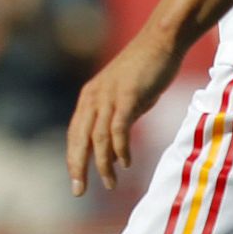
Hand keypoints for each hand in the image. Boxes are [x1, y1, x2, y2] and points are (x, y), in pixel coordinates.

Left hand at [66, 30, 182, 195]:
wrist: (159, 43)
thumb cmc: (143, 72)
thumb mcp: (123, 99)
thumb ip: (114, 120)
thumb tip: (111, 150)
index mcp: (89, 97)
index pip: (75, 133)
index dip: (74, 158)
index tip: (76, 181)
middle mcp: (94, 97)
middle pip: (79, 137)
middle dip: (78, 166)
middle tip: (79, 190)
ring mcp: (109, 95)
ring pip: (98, 137)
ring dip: (102, 163)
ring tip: (109, 183)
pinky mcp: (127, 95)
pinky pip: (118, 127)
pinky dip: (120, 148)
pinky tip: (125, 163)